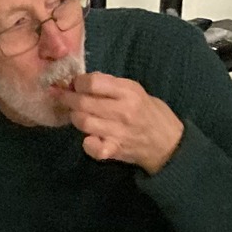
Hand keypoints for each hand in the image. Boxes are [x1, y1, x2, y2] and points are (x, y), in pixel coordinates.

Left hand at [59, 72, 184, 173]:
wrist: (167, 142)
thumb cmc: (149, 111)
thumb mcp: (136, 90)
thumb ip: (112, 86)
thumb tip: (84, 82)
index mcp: (128, 92)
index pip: (93, 83)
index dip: (78, 82)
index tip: (75, 83)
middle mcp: (121, 111)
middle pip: (83, 102)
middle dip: (68, 98)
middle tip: (64, 97)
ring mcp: (117, 132)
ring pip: (83, 122)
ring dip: (74, 117)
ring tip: (75, 114)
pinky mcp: (114, 149)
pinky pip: (94, 148)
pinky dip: (87, 143)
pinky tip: (88, 138)